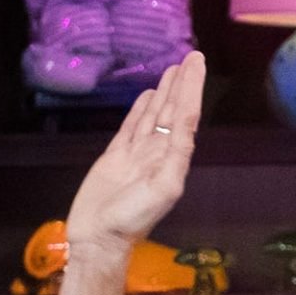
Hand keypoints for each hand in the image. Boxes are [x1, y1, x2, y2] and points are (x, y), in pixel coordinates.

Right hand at [63, 51, 206, 267]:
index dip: (192, 88)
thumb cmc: (132, 218)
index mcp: (173, 158)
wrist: (99, 238)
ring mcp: (137, 154)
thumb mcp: (163, 188)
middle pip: (173, 110)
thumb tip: (185, 124)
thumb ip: (175, 156)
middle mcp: (158, 152)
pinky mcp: (116, 157)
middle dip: (182, 84)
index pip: (186, 115)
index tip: (196, 63)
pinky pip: (131, 127)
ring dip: (165, 92)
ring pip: (154, 115)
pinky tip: (148, 95)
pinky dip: (140, 110)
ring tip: (173, 69)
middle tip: (190, 56)